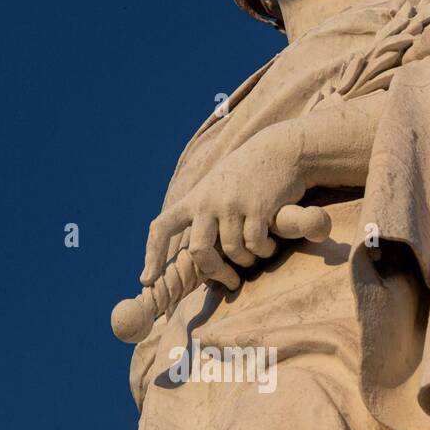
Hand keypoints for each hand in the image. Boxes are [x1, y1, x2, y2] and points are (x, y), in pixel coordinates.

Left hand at [141, 129, 304, 287]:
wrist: (282, 149)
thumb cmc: (249, 174)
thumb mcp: (217, 186)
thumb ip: (204, 212)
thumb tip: (198, 253)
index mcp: (194, 198)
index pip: (162, 227)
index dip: (152, 256)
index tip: (147, 280)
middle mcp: (208, 201)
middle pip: (199, 251)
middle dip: (215, 271)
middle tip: (230, 280)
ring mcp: (232, 204)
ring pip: (234, 252)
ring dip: (247, 260)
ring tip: (258, 252)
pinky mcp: (257, 208)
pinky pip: (256, 245)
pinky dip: (264, 250)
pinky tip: (270, 243)